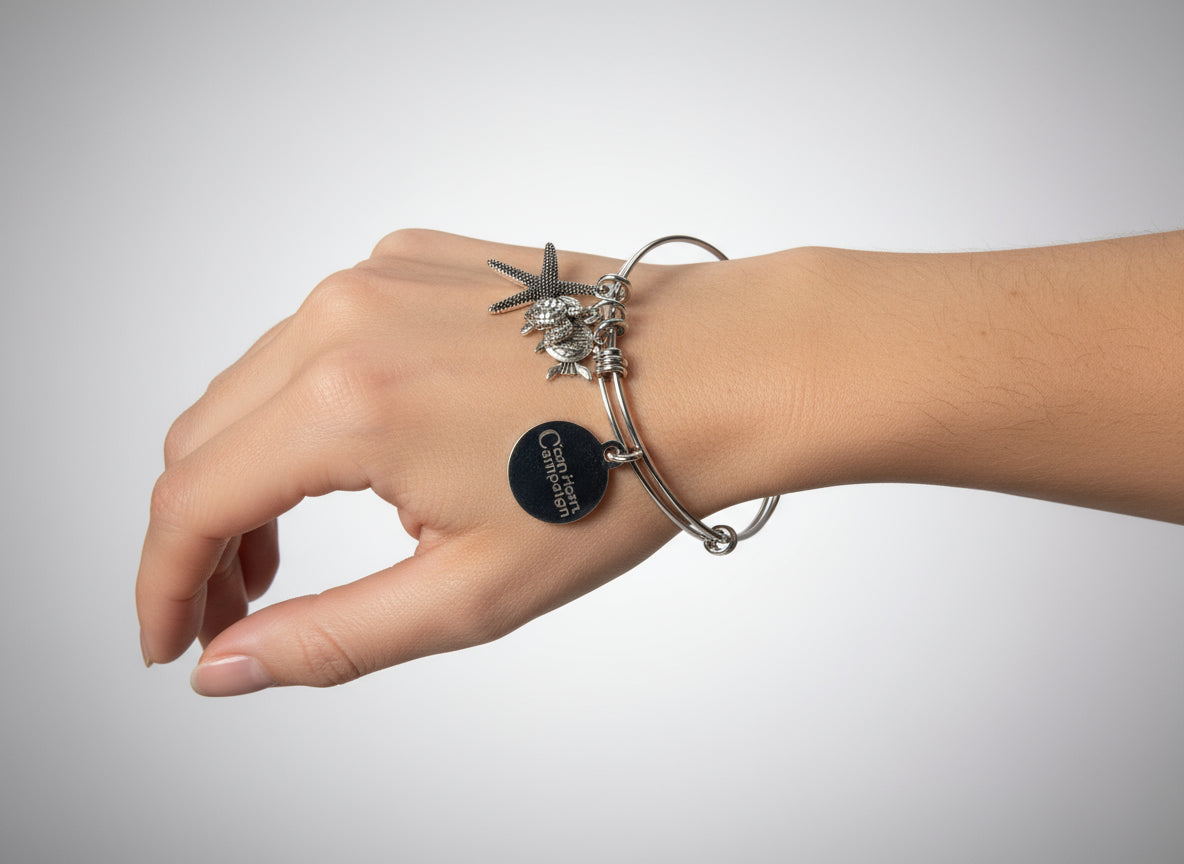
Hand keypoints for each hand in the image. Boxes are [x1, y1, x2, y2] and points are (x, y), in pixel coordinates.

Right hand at [136, 230, 769, 694]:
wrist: (715, 372)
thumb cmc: (622, 476)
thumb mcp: (472, 591)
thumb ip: (331, 638)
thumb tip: (226, 666)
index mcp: (347, 403)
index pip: (190, 502)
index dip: (163, 587)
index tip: (170, 642)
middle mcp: (341, 317)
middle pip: (202, 438)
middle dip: (199, 538)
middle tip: (237, 610)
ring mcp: (373, 275)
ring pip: (249, 386)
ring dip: (246, 471)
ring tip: (285, 549)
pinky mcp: (409, 258)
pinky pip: (312, 338)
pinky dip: (303, 408)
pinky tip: (360, 459)